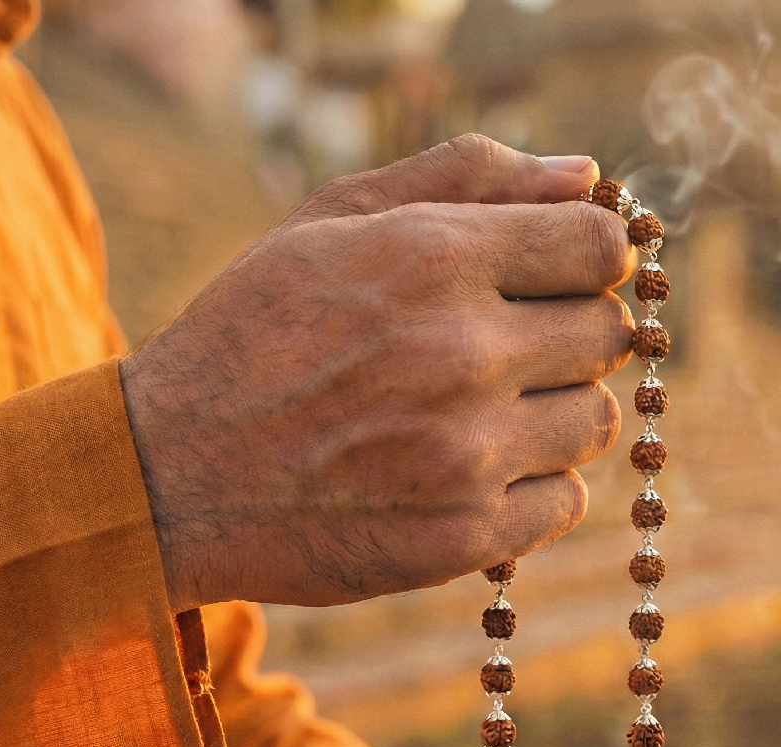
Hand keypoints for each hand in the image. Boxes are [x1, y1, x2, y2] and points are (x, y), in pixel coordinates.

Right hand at [120, 135, 636, 609]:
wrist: (173, 474)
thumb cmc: (256, 333)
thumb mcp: (332, 220)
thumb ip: (465, 176)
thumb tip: (584, 176)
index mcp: (433, 259)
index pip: (600, 248)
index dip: (592, 258)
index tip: (563, 275)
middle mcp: (461, 356)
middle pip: (608, 336)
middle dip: (572, 334)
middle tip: (510, 347)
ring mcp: (467, 456)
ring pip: (596, 422)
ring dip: (557, 412)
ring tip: (484, 413)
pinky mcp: (463, 536)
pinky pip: (566, 501)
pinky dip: (534, 485)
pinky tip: (474, 472)